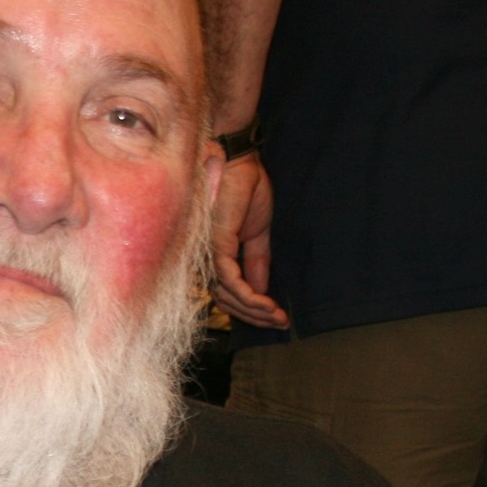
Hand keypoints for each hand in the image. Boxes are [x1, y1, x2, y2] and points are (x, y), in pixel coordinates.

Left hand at [208, 154, 287, 328]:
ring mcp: (208, 255)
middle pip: (226, 301)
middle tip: (281, 322)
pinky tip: (268, 303)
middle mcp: (206, 260)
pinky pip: (229, 280)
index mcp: (215, 257)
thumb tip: (262, 290)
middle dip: (255, 316)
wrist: (241, 164)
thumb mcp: (257, 234)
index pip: (228, 294)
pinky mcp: (215, 246)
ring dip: (255, 309)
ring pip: (227, 296)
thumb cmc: (245, 191)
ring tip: (279, 315)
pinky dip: (249, 295)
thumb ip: (256, 263)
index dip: (251, 310)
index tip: (277, 317)